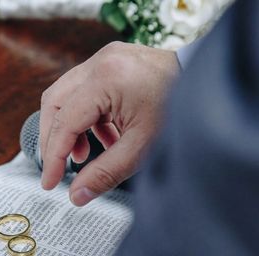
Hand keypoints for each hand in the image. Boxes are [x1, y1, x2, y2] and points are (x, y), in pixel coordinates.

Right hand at [40, 41, 179, 205]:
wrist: (209, 85)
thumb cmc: (182, 110)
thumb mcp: (141, 149)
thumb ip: (104, 174)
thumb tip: (77, 195)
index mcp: (107, 79)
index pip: (65, 122)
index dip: (53, 156)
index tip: (49, 181)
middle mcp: (101, 62)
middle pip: (55, 103)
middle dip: (53, 139)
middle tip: (58, 168)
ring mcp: (106, 58)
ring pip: (66, 95)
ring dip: (68, 127)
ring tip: (83, 155)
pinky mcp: (112, 61)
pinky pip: (84, 90)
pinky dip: (85, 116)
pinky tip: (102, 139)